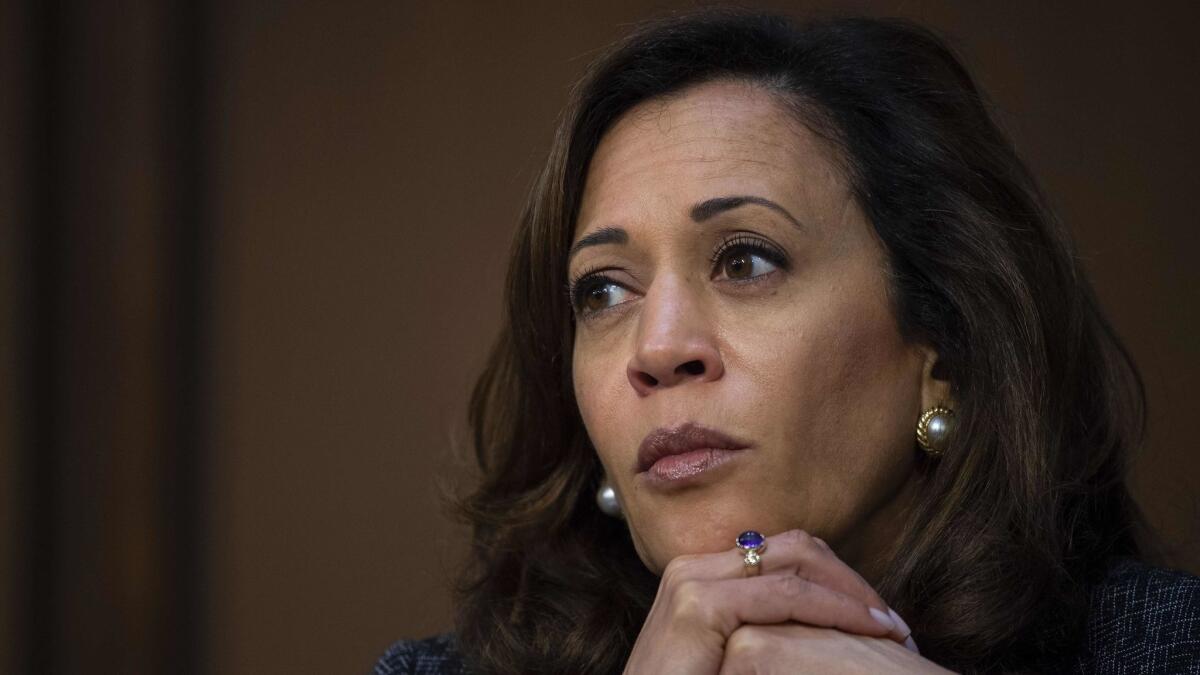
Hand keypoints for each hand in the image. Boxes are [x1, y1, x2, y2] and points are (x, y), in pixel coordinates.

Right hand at [622, 529, 917, 674]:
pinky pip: (786, 594)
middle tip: (893, 622)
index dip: (837, 579)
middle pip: (793, 547)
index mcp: (700, 579)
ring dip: (853, 593)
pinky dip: (838, 609)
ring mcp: (691, 581)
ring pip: (796, 561)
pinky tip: (870, 630)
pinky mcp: (696, 605)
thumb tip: (823, 634)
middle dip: (850, 580)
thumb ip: (763, 636)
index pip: (783, 554)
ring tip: (891, 628)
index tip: (878, 619)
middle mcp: (693, 568)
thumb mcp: (734, 663)